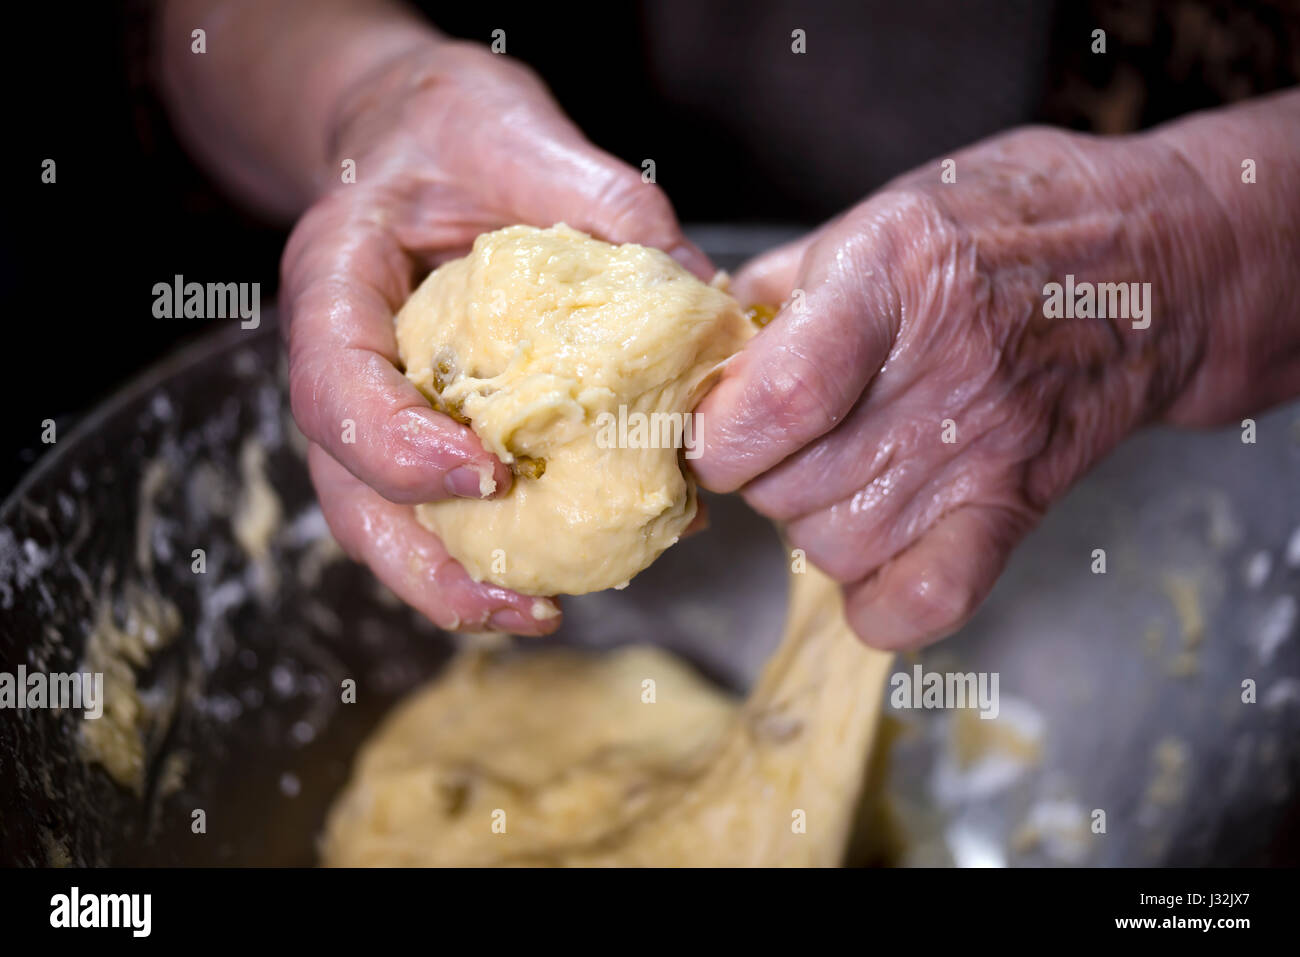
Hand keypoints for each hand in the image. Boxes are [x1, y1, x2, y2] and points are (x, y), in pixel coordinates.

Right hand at [281, 40, 710, 633]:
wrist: (416, 138)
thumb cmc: (452, 130)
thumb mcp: (523, 135)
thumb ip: (600, 205)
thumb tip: (699, 296)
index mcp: (336, 280)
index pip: (336, 384)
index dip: (397, 446)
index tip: (487, 476)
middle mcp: (338, 358)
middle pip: (347, 489)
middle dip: (426, 562)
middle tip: (522, 601)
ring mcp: (370, 404)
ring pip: (383, 519)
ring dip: (456, 579)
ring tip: (542, 612)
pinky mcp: (415, 426)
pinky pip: (434, 502)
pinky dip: (490, 545)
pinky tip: (564, 565)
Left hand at [694, 126, 1235, 649]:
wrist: (1159, 266)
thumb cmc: (1007, 227)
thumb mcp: (880, 213)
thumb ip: (781, 283)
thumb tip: (706, 345)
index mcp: (892, 276)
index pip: (777, 400)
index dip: (718, 434)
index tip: (712, 425)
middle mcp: (940, 370)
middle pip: (788, 485)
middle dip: (756, 471)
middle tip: (782, 435)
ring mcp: (985, 448)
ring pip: (833, 547)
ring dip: (810, 521)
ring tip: (838, 469)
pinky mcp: (1017, 506)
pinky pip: (922, 603)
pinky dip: (877, 601)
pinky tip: (874, 551)